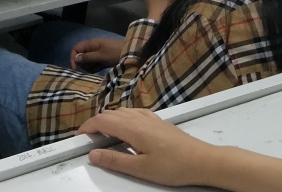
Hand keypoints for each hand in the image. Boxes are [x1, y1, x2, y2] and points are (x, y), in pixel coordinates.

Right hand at [71, 37, 123, 70]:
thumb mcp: (101, 56)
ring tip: (92, 72)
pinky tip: (95, 72)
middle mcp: (93, 47)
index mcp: (91, 43)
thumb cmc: (115, 53)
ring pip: (87, 60)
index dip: (73, 58)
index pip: (76, 49)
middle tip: (86, 71)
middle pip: (81, 55)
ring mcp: (98, 53)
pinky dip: (93, 68)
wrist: (132, 53)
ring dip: (87, 66)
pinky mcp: (103, 58)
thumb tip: (76, 59)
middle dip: (81, 64)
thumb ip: (88, 57)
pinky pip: (94, 63)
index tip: (76, 69)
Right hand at [81, 108, 214, 185]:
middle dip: (95, 123)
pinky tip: (127, 127)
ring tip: (104, 135)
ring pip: (122, 111)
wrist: (202, 160)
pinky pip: (134, 112)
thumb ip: (115, 160)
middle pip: (110, 114)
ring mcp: (150, 118)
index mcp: (132, 128)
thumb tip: (93, 154)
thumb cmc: (173, 166)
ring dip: (108, 119)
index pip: (102, 121)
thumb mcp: (141, 169)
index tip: (79, 136)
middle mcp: (139, 118)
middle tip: (88, 138)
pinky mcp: (158, 121)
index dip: (87, 127)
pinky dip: (122, 117)